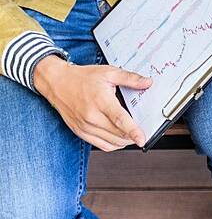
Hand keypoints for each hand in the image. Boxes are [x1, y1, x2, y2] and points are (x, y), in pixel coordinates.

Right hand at [33, 56, 150, 150]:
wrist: (56, 82)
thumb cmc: (81, 78)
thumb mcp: (108, 73)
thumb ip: (130, 78)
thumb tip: (147, 82)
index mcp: (100, 101)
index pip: (120, 120)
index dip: (133, 131)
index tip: (142, 139)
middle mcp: (91, 116)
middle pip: (118, 134)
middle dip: (134, 135)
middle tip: (142, 130)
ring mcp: (85, 126)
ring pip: (111, 143)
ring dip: (125, 141)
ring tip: (132, 133)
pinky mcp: (80, 132)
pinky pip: (101, 146)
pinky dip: (114, 144)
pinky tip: (119, 137)